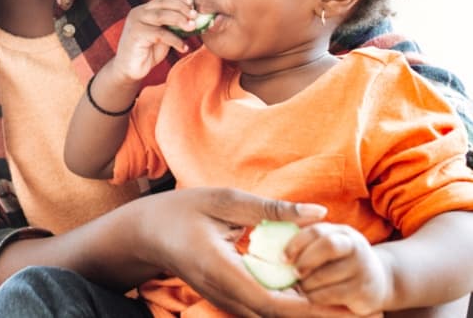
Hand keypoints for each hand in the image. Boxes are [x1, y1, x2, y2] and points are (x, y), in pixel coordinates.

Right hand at [112, 0, 195, 80]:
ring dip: (180, 20)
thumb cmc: (148, 52)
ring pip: (161, 15)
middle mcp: (140, 12)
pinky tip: (184, 47)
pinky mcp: (136, 34)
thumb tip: (194, 18)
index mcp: (146, 9)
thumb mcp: (164, 35)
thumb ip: (174, 25)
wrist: (129, 69)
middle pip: (163, 3)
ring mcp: (136, 22)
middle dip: (182, 8)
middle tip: (195, 16)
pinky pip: (160, 34)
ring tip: (192, 27)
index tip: (193, 5)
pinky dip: (174, 40)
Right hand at [134, 187, 360, 316]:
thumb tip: (318, 214)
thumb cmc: (180, 210)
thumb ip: (270, 209)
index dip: (313, 309)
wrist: (144, 234)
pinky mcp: (226, 298)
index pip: (275, 303)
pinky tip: (311, 294)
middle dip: (320, 316)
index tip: (347, 306)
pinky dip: (290, 305)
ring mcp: (224, 300)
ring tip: (347, 307)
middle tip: (362, 313)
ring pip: (271, 317)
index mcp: (223, 270)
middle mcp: (225, 295)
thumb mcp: (223, 200)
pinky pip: (262, 308)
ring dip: (307, 312)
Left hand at [286, 222, 392, 315]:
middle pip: (328, 246)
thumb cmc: (343, 260)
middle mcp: (356, 246)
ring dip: (308, 283)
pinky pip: (332, 295)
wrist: (380, 280)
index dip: (296, 243)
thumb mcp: (331, 243)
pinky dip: (316, 297)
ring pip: (327, 274)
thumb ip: (310, 240)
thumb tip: (273, 237)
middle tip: (293, 272)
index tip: (282, 257)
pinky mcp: (364, 292)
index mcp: (343, 232)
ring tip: (302, 286)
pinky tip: (312, 296)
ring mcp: (363, 269)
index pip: (317, 230)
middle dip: (305, 259)